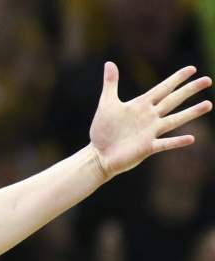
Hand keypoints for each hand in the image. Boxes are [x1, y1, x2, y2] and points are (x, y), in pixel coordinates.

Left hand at [89, 62, 211, 178]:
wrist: (99, 154)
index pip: (163, 89)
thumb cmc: (102, 130)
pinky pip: (165, 143)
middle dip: (190, 90)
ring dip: (191, 113)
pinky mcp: (147, 147)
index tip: (192, 68)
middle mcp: (150, 117)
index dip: (176, 78)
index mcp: (141, 105)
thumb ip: (110, 83)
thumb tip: (109, 62)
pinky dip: (176, 141)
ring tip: (208, 104)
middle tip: (208, 80)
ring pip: (175, 120)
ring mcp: (150, 132)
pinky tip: (191, 139)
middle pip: (173, 100)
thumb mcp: (107, 104)